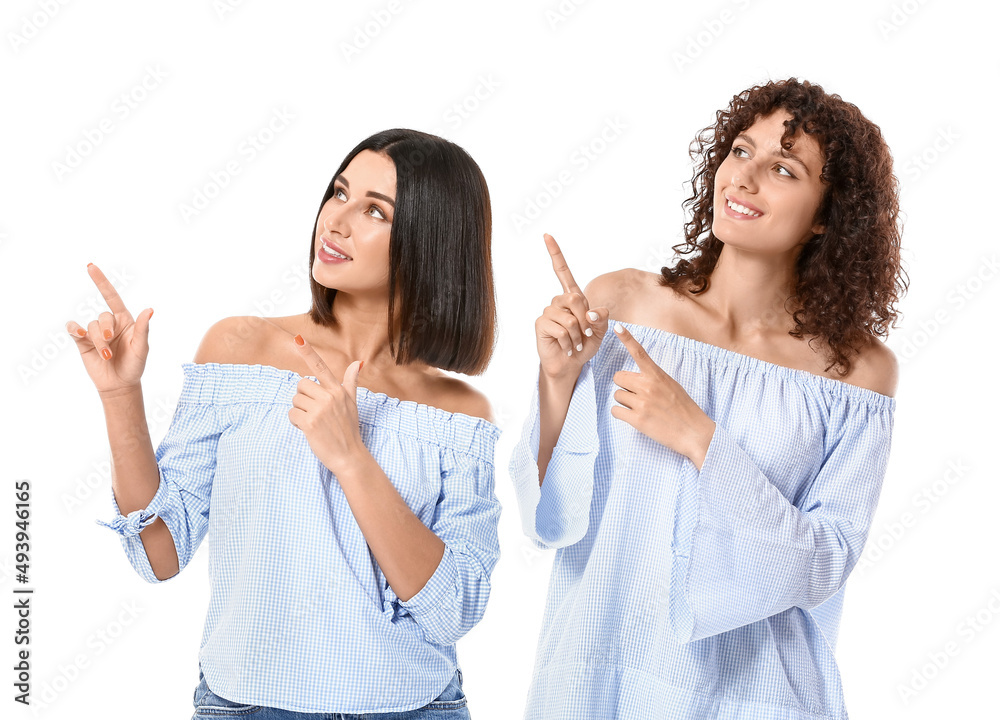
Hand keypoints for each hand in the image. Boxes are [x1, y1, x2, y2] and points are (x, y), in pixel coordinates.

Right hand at [65, 263, 153, 397]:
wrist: (120, 384)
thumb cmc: (135, 365)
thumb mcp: (142, 348)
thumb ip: (143, 328)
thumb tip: (150, 310)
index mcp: (125, 320)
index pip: (112, 297)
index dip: (101, 281)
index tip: (90, 266)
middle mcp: (109, 324)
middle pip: (102, 316)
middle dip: (106, 331)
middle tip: (110, 346)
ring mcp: (95, 332)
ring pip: (91, 326)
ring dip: (97, 341)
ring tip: (106, 355)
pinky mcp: (82, 342)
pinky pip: (74, 329)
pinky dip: (75, 329)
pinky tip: (80, 334)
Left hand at [287, 334, 367, 476]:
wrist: (349, 455)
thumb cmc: (349, 429)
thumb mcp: (352, 403)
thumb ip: (350, 382)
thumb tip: (357, 363)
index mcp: (338, 390)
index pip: (320, 367)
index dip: (308, 352)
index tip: (298, 338)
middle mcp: (330, 397)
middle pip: (301, 385)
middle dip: (303, 398)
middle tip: (314, 411)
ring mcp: (320, 410)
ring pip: (295, 400)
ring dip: (299, 411)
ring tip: (313, 422)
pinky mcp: (310, 423)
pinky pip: (291, 414)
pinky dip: (295, 423)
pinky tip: (307, 429)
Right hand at [535, 233, 609, 380]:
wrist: (570, 365)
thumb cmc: (584, 346)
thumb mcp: (601, 331)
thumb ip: (602, 318)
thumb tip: (591, 312)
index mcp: (572, 298)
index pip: (562, 272)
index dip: (555, 254)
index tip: (547, 235)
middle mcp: (558, 302)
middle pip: (575, 298)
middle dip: (586, 320)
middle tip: (586, 334)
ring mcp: (548, 312)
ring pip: (569, 317)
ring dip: (578, 334)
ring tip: (575, 343)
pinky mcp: (541, 324)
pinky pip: (561, 328)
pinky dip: (569, 341)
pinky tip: (567, 347)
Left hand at [610, 323, 715, 469]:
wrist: (695, 433)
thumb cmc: (684, 409)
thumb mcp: (672, 386)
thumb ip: (653, 379)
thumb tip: (636, 378)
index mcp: (658, 375)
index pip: (639, 352)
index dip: (627, 338)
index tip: (618, 326)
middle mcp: (648, 386)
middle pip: (618, 377)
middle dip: (625, 386)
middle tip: (638, 395)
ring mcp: (642, 402)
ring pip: (617, 395)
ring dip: (625, 402)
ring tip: (642, 409)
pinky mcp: (637, 419)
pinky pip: (616, 411)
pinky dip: (622, 415)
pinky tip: (636, 418)